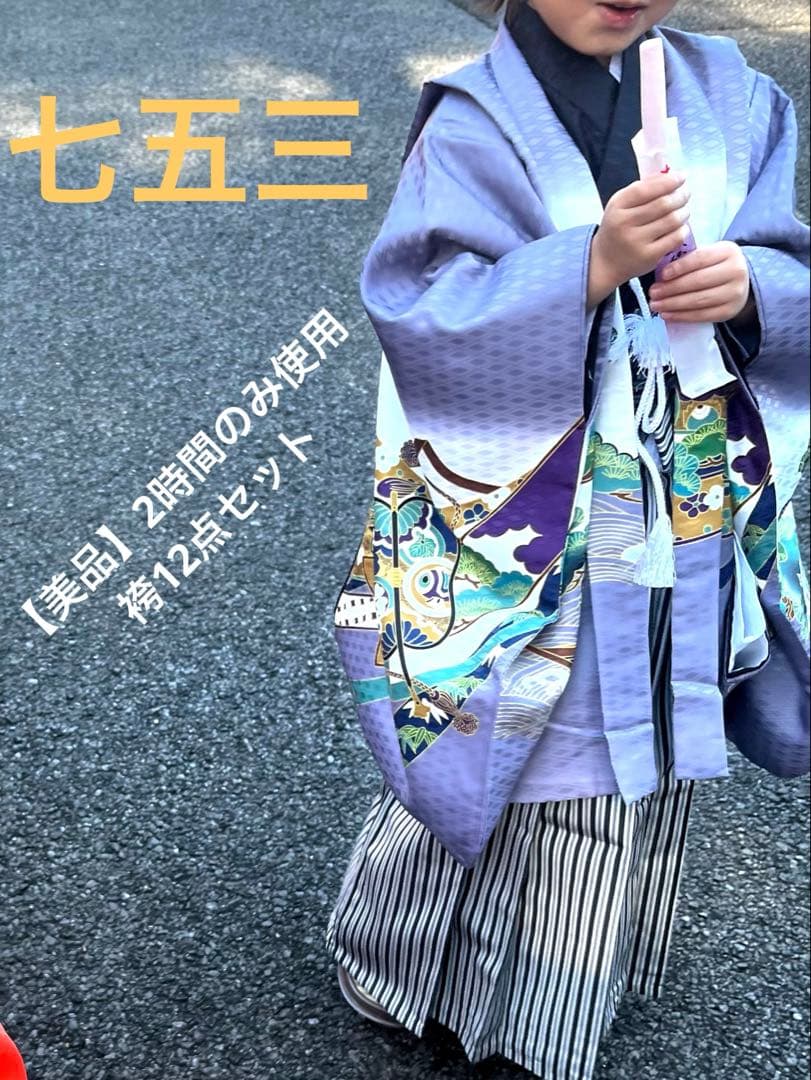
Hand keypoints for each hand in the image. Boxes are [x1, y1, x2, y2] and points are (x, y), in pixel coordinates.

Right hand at [587, 171, 691, 307]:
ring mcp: (636, 241)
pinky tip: (681, 227)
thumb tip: (671, 174)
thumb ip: (642, 188)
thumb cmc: (618, 228)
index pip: (647, 188)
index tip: (682, 176)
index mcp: (618, 206)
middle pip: (663, 203)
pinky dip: (683, 230)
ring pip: (672, 220)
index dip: (669, 181)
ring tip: (684, 210)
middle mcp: (625, 223)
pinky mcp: (648, 257)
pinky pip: (674, 238)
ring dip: (684, 212)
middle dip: (680, 195)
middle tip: (686, 193)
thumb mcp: (621, 205)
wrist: (605, 262)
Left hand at [648, 241, 751, 322]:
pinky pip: (702, 315)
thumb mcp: (708, 254)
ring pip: (699, 300)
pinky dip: (682, 316)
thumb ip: (689, 258)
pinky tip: (667, 314)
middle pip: (698, 281)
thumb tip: (661, 271)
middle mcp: (736, 271)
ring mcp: (735, 293)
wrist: (740, 282)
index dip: (679, 267)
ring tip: (656, 304)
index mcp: (728, 251)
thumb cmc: (715, 266)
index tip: (662, 275)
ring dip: (673, 304)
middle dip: (672, 288)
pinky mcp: (729, 311)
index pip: (700, 259)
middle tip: (653, 292)